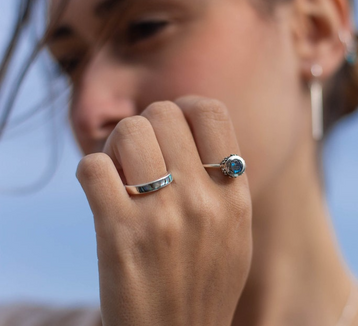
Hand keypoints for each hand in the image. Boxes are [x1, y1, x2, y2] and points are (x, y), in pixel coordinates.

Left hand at [76, 96, 252, 325]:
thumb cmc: (205, 279)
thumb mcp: (235, 228)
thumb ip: (223, 177)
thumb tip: (191, 125)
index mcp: (233, 194)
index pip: (211, 110)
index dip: (186, 107)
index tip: (173, 126)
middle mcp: (201, 200)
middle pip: (161, 113)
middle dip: (146, 125)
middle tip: (141, 152)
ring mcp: (161, 217)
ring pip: (128, 131)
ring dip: (116, 144)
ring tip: (121, 170)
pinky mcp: (118, 236)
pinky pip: (93, 167)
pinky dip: (92, 171)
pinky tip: (101, 191)